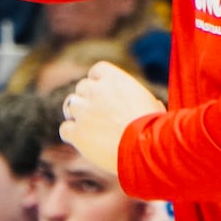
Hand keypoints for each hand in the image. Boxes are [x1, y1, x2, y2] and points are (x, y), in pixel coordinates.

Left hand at [59, 61, 165, 176]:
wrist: (145, 149)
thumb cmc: (155, 127)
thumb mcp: (152, 104)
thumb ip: (140, 100)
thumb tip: (151, 104)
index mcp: (115, 79)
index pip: (97, 71)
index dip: (98, 81)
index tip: (102, 91)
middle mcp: (96, 91)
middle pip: (82, 87)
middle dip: (88, 98)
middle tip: (97, 113)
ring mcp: (84, 111)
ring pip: (71, 106)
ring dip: (78, 115)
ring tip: (90, 128)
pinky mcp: (77, 132)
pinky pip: (65, 129)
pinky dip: (71, 134)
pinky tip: (82, 141)